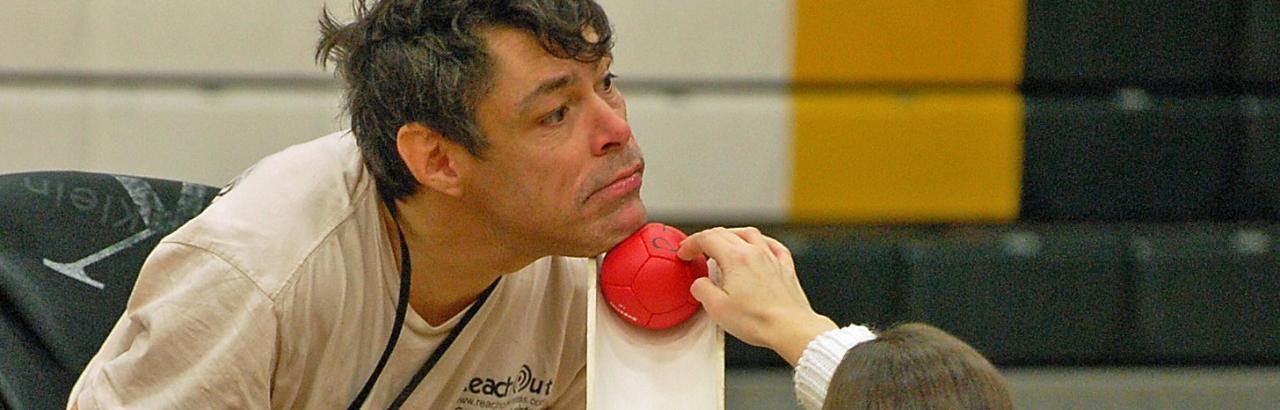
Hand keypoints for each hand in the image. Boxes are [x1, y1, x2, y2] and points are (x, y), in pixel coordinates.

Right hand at [678, 227, 836, 365]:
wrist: (791, 329)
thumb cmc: (758, 321)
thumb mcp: (717, 308)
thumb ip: (702, 290)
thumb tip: (700, 284)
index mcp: (735, 258)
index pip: (707, 239)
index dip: (691, 243)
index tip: (684, 252)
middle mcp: (755, 252)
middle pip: (726, 233)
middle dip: (707, 238)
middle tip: (698, 249)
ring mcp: (772, 259)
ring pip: (750, 234)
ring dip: (733, 235)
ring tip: (725, 242)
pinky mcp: (786, 269)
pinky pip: (774, 246)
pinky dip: (762, 242)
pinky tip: (761, 247)